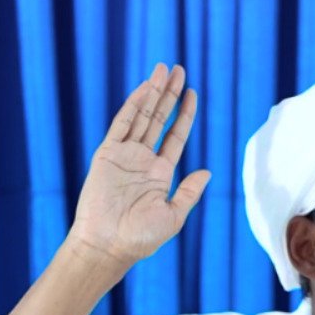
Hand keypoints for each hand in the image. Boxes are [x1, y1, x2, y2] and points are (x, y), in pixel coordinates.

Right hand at [66, 63, 210, 270]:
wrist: (108, 246)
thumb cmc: (140, 239)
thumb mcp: (173, 216)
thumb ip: (189, 192)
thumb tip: (207, 171)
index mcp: (159, 174)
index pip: (175, 136)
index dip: (184, 114)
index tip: (192, 93)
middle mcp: (142, 160)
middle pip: (159, 119)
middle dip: (169, 94)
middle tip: (178, 69)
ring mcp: (124, 155)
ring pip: (141, 116)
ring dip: (153, 93)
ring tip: (164, 69)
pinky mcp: (107, 154)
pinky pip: (122, 124)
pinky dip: (134, 105)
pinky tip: (145, 89)